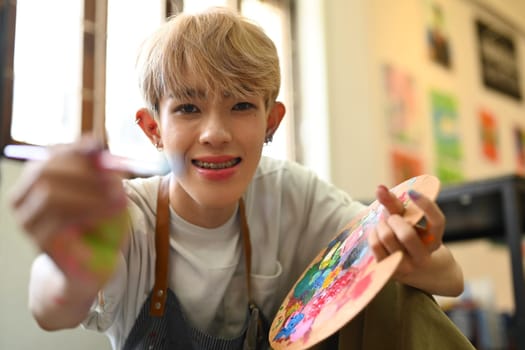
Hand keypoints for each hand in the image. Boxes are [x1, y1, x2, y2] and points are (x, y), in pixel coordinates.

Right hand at [10, 136, 127, 285]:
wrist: (93, 263)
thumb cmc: (98, 220)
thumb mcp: (104, 188)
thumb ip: (99, 167)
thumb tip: (95, 144)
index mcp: (37, 178)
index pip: (50, 154)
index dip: (75, 149)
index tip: (100, 148)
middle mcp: (24, 196)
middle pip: (44, 170)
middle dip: (83, 171)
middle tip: (115, 178)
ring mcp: (27, 220)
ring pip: (49, 194)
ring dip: (90, 193)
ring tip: (119, 199)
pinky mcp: (38, 240)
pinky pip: (59, 220)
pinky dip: (91, 211)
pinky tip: (111, 212)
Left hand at [367, 184, 444, 276]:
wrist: (416, 272)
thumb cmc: (411, 238)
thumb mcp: (410, 222)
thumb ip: (396, 205)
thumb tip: (379, 188)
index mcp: (434, 240)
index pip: (437, 222)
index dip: (426, 205)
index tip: (412, 192)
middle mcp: (422, 256)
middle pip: (406, 234)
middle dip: (394, 219)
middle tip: (392, 218)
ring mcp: (405, 266)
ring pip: (387, 237)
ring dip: (381, 224)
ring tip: (383, 224)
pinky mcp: (388, 270)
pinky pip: (375, 246)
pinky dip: (373, 233)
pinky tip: (376, 233)